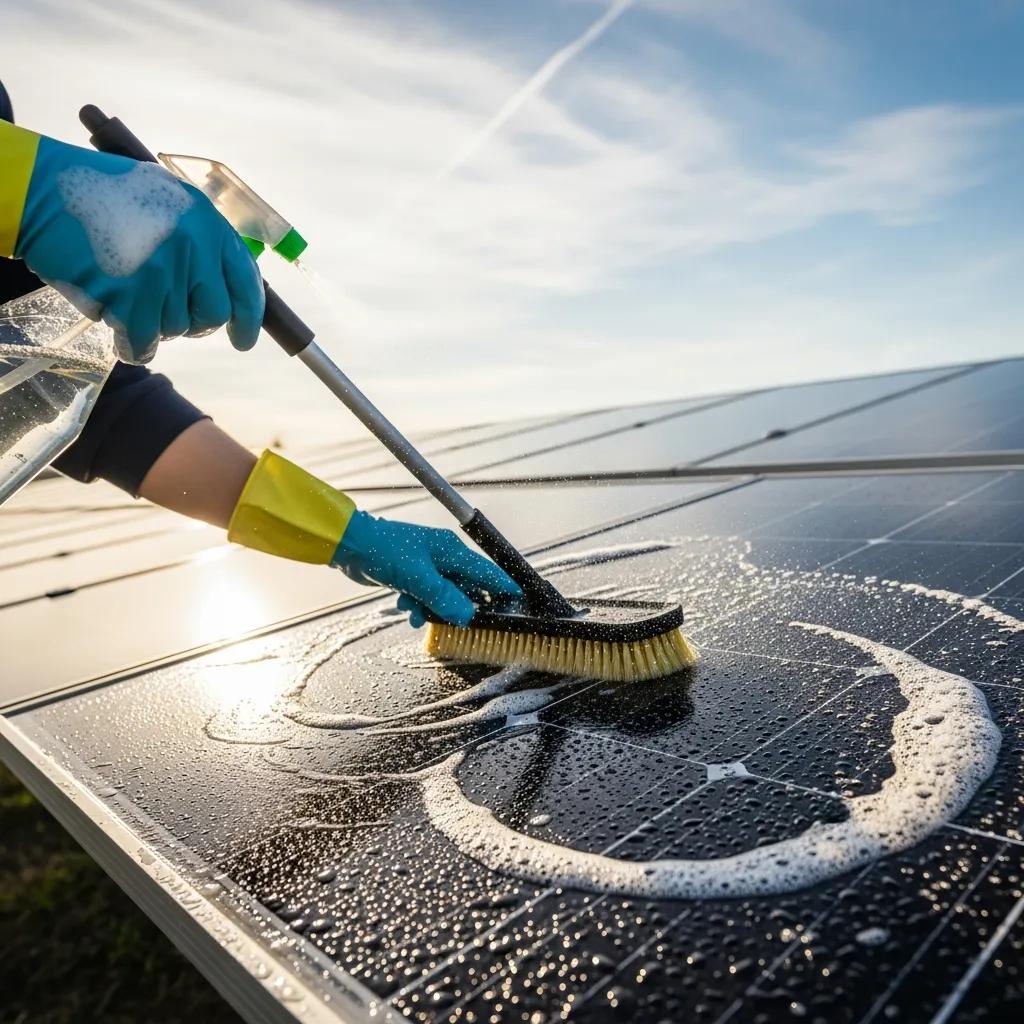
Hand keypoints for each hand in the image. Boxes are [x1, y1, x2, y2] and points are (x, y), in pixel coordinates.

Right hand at [15, 135, 263, 362]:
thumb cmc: (102, 196)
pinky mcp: (129, 298)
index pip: (245, 282)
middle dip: (193, 322)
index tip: (242, 339)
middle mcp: (192, 247)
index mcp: (206, 222)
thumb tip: (226, 287)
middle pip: (212, 314)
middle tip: (164, 311)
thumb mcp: (166, 200)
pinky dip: (133, 345)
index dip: (248, 317)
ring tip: (124, 290)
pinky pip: (144, 344)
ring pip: (174, 329)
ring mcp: (162, 274)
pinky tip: (118, 325)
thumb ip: (200, 239)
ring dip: (151, 322)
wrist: (41, 192)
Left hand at [332, 511, 521, 626]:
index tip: (520, 603)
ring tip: (416, 613)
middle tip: (457, 624)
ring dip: (433, 610)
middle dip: (459, 607)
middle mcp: (444, 558)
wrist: (349, 545)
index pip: (487, 572)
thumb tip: (466, 616)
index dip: (504, 588)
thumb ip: (443, 598)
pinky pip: (427, 598)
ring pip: (445, 597)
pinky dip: (419, 607)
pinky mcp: (415, 576)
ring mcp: (430, 567)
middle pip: (467, 589)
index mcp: (451, 550)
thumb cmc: (382, 550)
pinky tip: (406, 609)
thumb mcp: (415, 577)